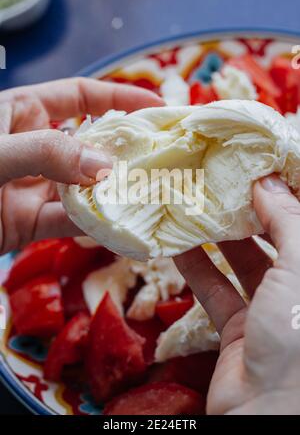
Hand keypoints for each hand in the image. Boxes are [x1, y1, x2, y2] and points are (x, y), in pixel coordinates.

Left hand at [0, 77, 162, 253]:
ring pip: (83, 188)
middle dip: (126, 151)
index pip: (81, 96)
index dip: (120, 98)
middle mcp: (32, 148)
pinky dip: (93, 227)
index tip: (157, 107)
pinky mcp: (28, 224)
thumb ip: (47, 152)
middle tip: (165, 159)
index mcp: (20, 113)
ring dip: (113, 194)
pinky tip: (120, 230)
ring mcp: (32, 188)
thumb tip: (105, 166)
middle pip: (90, 144)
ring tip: (151, 198)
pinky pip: (69, 223)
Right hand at [175, 175, 299, 414]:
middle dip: (249, 211)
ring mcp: (271, 311)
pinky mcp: (240, 328)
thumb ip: (286, 222)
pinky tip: (177, 243)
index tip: (262, 167)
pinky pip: (216, 289)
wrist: (269, 416)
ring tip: (196, 205)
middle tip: (222, 182)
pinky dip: (196, 267)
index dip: (287, 195)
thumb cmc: (299, 340)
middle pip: (274, 239)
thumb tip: (266, 181)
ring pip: (242, 262)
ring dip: (218, 236)